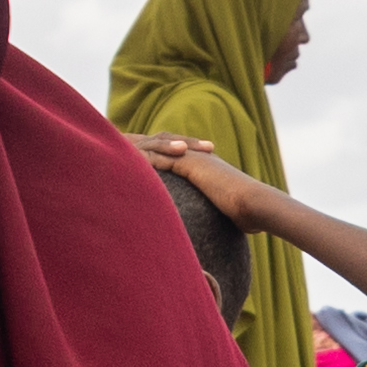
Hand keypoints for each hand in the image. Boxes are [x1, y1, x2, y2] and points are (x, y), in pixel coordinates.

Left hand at [126, 129, 282, 231]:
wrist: (254, 205)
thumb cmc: (245, 214)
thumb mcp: (224, 212)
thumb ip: (215, 213)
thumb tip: (214, 227)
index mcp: (201, 164)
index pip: (172, 152)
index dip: (153, 150)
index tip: (135, 153)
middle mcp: (195, 156)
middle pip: (159, 142)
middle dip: (137, 141)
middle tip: (115, 139)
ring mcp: (192, 157)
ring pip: (155, 146)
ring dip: (133, 146)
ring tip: (112, 145)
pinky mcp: (189, 163)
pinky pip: (158, 157)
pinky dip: (140, 158)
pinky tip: (122, 161)